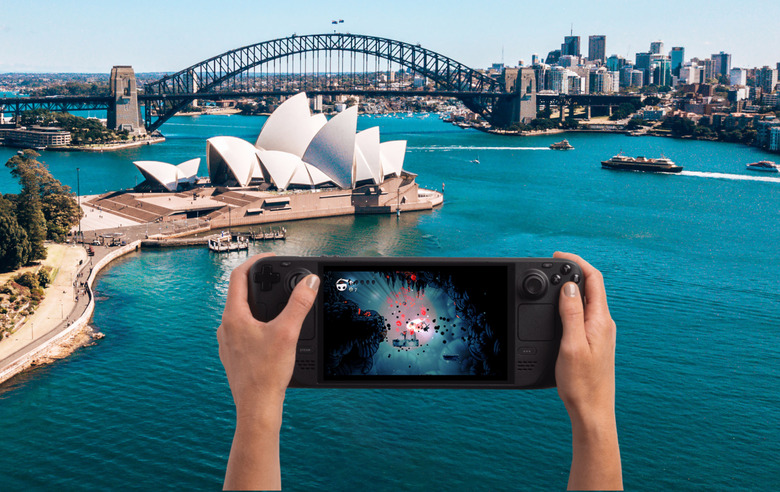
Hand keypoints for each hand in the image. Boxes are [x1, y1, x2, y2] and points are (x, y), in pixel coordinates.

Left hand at [218, 253, 318, 490]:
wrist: (256, 407)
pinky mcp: (233, 355)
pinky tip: (271, 332)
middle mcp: (226, 327)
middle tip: (277, 278)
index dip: (255, 263)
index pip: (238, 277)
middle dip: (259, 284)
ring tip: (277, 304)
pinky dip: (257, 323)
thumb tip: (310, 281)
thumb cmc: (267, 373)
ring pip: (241, 313)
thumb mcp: (288, 332)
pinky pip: (243, 330)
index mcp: (233, 317)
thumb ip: (299, 303)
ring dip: (257, 304)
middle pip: (239, 294)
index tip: (271, 258)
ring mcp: (227, 342)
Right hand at [553, 251, 621, 490]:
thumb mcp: (571, 345)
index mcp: (601, 321)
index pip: (594, 280)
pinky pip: (584, 314)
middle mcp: (604, 324)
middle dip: (573, 272)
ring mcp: (601, 333)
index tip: (558, 255)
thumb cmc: (582, 383)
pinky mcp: (595, 342)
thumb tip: (570, 287)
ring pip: (587, 301)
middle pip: (591, 287)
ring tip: (553, 284)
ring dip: (572, 289)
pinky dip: (571, 305)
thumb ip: (571, 313)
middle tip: (552, 266)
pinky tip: (560, 309)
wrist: (593, 411)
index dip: (577, 262)